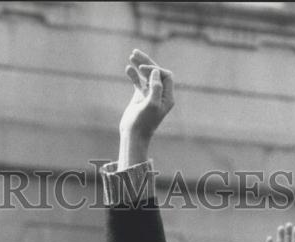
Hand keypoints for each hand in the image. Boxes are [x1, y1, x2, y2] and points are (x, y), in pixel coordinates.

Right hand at [119, 50, 173, 166]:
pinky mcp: (140, 97)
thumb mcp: (151, 105)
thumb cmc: (143, 123)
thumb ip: (156, 87)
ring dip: (139, 65)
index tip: (143, 70)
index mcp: (168, 97)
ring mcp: (150, 94)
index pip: (165, 76)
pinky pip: (138, 82)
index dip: (155, 70)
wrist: (133, 135)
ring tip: (131, 56)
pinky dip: (133, 75)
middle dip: (147, 62)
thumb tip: (155, 71)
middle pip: (156, 73)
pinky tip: (127, 69)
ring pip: (146, 76)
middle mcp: (161, 94)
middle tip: (135, 53)